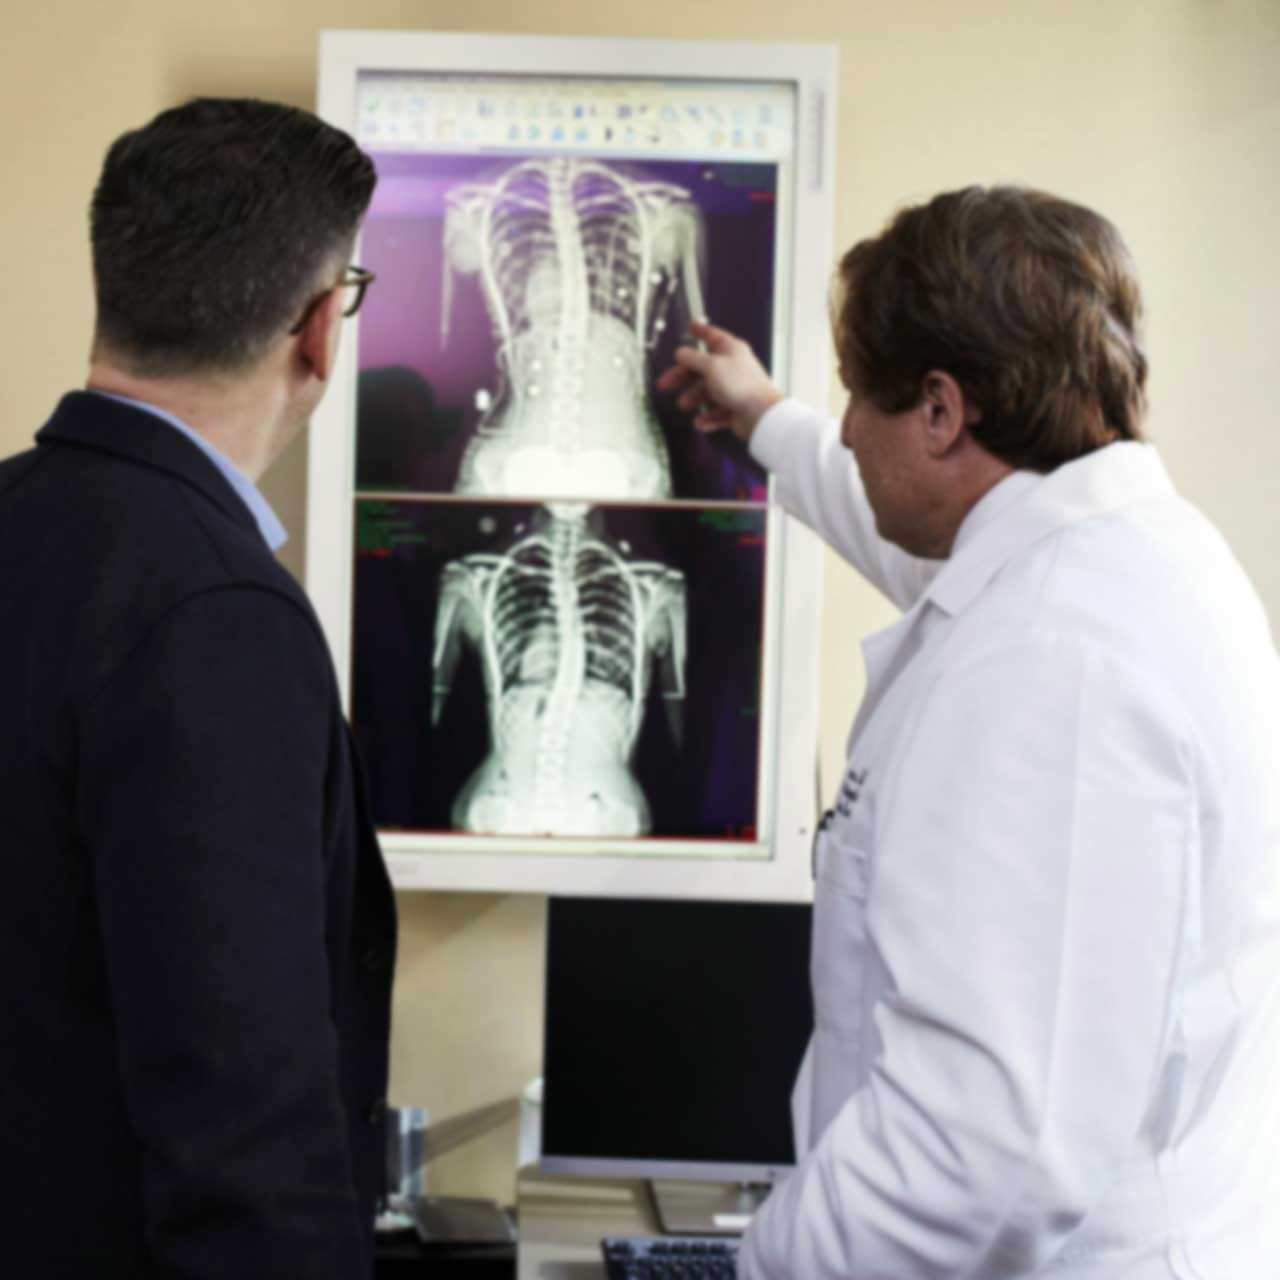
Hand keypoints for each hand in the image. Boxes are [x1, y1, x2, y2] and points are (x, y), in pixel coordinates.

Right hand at [656, 321, 782, 444]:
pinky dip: (708, 418)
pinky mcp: (736, 409)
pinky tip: (700, 422)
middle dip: (683, 376)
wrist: (760, 414)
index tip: (691, 327)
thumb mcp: (711, 366)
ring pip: (708, 392)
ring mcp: (734, 389)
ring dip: (694, 398)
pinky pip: (717, 413)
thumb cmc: (740, 385)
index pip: (713, 336)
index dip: (701, 331)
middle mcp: (732, 368)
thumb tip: (680, 353)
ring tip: (684, 405)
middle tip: (665, 383)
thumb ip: (693, 358)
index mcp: (730, 351)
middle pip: (702, 368)